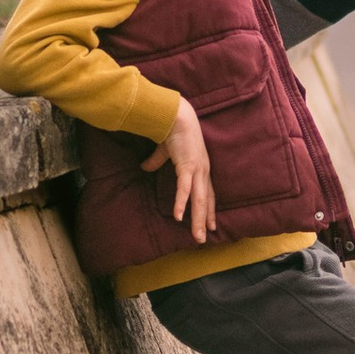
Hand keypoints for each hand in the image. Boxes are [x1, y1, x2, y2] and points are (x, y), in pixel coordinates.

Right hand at [144, 99, 217, 242]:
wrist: (176, 115)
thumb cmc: (173, 130)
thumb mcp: (165, 151)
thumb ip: (156, 161)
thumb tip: (144, 168)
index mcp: (201, 167)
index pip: (208, 193)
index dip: (209, 209)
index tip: (210, 224)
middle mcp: (203, 171)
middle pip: (206, 201)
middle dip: (205, 220)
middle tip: (204, 238)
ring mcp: (197, 169)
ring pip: (199, 200)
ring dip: (198, 219)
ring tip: (197, 236)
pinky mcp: (188, 166)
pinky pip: (184, 189)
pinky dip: (181, 203)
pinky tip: (178, 217)